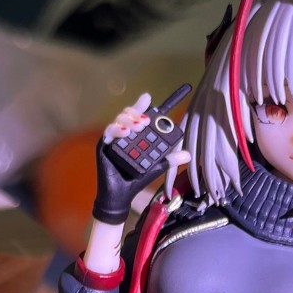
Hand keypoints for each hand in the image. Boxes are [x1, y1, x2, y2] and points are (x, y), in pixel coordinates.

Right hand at [94, 91, 189, 223]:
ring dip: (129, 120)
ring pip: (118, 119)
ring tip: (138, 127)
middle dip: (136, 112)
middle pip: (127, 113)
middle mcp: (124, 133)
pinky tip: (126, 133)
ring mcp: (113, 138)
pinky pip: (109, 131)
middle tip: (146, 120)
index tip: (147, 98)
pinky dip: (117, 130)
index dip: (142, 105)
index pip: (138, 115)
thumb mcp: (157, 166)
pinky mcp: (104, 145)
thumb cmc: (137, 179)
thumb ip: (171, 159)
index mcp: (136, 135)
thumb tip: (188, 154)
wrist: (122, 194)